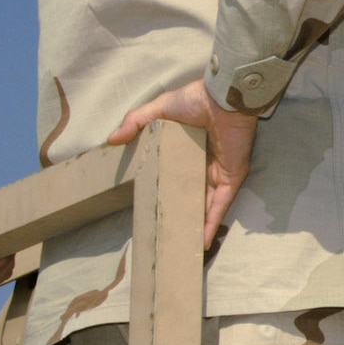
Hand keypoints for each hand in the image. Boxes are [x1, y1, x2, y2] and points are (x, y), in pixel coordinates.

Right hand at [108, 79, 257, 248]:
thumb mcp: (160, 109)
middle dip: (181, 213)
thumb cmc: (196, 100)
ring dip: (196, 225)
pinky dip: (212, 223)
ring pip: (206, 206)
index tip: (150, 204)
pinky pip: (220, 206)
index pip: (177, 173)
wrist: (224, 98)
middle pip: (192, 194)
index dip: (165, 188)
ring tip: (181, 245)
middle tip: (164, 232)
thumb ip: (136, 122)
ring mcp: (219, 174)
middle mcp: (205, 164)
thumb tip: (112, 140)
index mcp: (190, 148)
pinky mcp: (230, 179)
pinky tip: (202, 242)